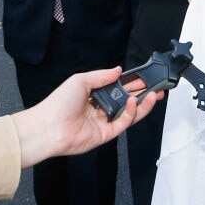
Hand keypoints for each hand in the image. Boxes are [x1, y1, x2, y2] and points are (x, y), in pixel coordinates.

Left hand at [12, 67, 163, 168]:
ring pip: (128, 113)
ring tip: (153, 95)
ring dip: (142, 104)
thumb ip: (102, 75)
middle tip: (157, 87)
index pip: (118, 88)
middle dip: (142, 94)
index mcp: (93, 94)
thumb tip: (119, 70)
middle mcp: (100, 108)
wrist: (47, 127)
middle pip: (126, 101)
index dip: (132, 83)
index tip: (145, 77)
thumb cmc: (58, 103)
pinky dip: (131, 114)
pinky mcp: (105, 134)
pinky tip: (134, 103)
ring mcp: (103, 122)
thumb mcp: (80, 80)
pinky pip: (123, 123)